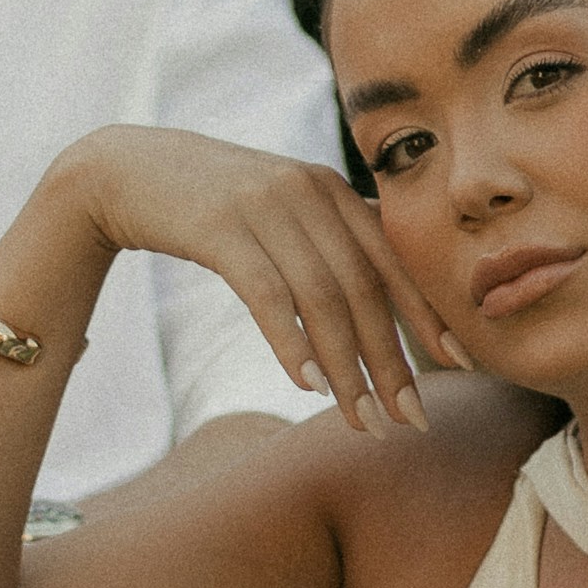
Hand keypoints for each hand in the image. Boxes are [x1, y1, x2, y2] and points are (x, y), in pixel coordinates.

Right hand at [55, 126, 462, 433]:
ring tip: (362, 419)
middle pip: (365, 289)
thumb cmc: (210, 201)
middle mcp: (309, 193)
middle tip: (409, 418)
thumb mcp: (279, 210)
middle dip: (392, 360)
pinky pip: (267, 294)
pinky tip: (306, 385)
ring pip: (322, 300)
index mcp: (332, 190)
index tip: (461, 364)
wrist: (126, 168)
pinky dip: (291, 343)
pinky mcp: (220, 226)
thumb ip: (327, 241)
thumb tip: (377, 304)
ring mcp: (265, 206)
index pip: (394, 260)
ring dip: (347, 368)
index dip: (428, 314)